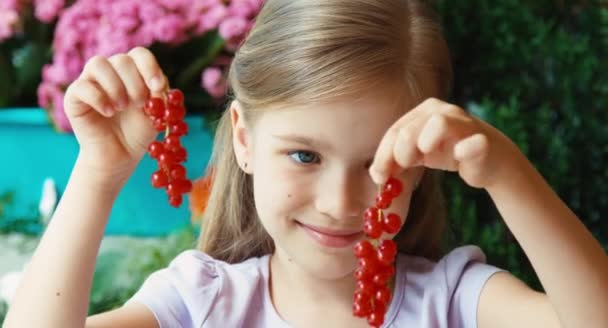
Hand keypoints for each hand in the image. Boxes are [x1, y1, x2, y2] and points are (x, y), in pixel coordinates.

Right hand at [63, 47, 167, 178]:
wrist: (120, 154)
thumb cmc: (139, 131)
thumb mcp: (156, 114)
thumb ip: (160, 96)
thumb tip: (160, 82)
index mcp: (133, 71)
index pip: (140, 55)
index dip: (150, 67)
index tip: (158, 86)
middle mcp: (111, 71)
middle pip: (121, 60)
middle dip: (134, 83)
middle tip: (139, 103)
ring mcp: (90, 81)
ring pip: (97, 64)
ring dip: (115, 86)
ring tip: (122, 107)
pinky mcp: (74, 96)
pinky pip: (82, 86)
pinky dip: (98, 98)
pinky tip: (108, 112)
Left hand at [369, 98, 522, 188]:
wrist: (487, 160)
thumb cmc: (447, 153)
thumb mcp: (417, 155)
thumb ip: (396, 161)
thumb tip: (376, 175)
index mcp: (423, 112)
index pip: (395, 131)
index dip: (383, 154)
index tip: (377, 176)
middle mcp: (442, 111)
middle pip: (410, 130)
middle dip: (398, 153)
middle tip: (401, 169)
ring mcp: (463, 123)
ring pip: (438, 124)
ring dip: (425, 142)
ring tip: (424, 158)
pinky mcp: (481, 141)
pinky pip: (473, 143)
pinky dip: (465, 149)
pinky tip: (458, 155)